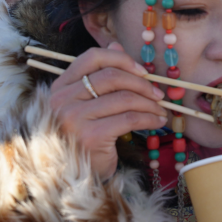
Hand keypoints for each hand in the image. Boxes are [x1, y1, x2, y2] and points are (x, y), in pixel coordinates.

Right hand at [49, 42, 167, 176]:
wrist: (74, 178)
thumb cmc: (83, 138)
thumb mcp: (88, 105)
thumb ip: (99, 75)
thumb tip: (116, 43)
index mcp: (61, 87)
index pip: (92, 57)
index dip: (121, 59)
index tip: (142, 71)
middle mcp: (62, 100)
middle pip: (112, 77)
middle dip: (142, 84)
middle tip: (159, 94)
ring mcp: (74, 118)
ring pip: (124, 98)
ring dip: (149, 103)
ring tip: (160, 110)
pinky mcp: (91, 136)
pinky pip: (129, 119)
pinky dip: (149, 118)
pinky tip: (157, 122)